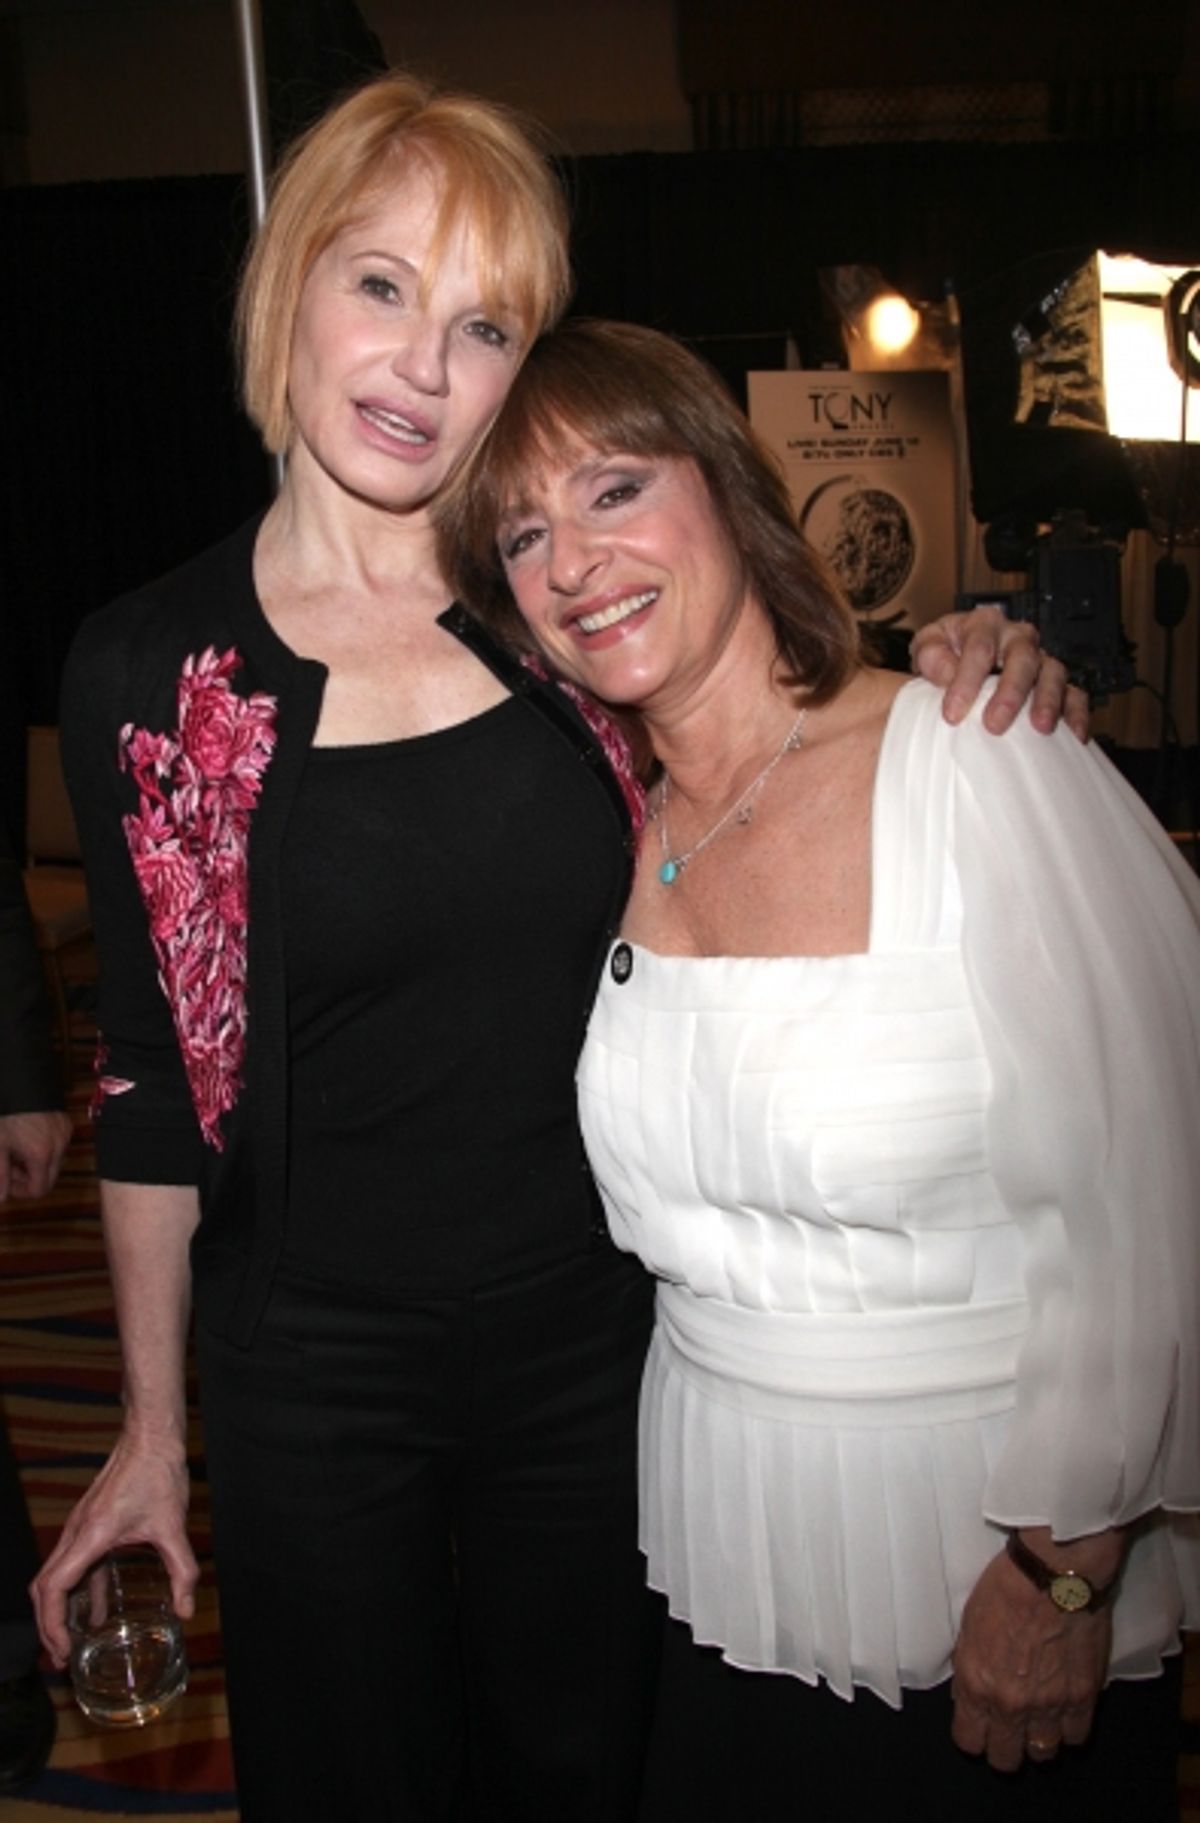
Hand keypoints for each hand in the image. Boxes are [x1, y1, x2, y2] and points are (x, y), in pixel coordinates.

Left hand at [0, 1109, 72, 1202]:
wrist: (21, 1081)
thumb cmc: (8, 1113)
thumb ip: (0, 1174)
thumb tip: (2, 1198)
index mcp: (41, 1155)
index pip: (39, 1190)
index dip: (21, 1191)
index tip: (7, 1181)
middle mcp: (58, 1147)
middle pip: (49, 1178)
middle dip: (29, 1178)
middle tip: (10, 1165)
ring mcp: (65, 1134)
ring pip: (54, 1162)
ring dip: (37, 1163)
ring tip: (17, 1149)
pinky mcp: (66, 1124)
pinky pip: (58, 1146)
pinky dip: (45, 1148)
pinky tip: (29, 1136)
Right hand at [30, 1427, 196, 1665]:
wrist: (149, 1435)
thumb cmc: (157, 1472)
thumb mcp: (172, 1526)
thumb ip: (182, 1570)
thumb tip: (186, 1609)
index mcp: (91, 1534)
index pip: (54, 1587)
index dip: (52, 1623)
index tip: (63, 1649)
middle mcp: (77, 1532)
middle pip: (44, 1587)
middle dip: (48, 1625)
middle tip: (62, 1658)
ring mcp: (80, 1527)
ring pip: (54, 1576)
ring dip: (59, 1610)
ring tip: (72, 1643)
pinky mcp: (90, 1524)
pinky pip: (75, 1564)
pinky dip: (79, 1591)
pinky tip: (96, 1611)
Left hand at [911, 605, 1089, 741]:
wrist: (959, 661)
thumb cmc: (946, 653)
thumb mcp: (928, 646)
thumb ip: (932, 655)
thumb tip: (947, 674)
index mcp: (984, 624)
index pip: (979, 648)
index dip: (966, 681)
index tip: (952, 713)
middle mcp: (1016, 638)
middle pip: (1022, 658)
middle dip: (1010, 693)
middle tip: (994, 724)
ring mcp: (1040, 659)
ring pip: (1053, 673)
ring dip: (1048, 701)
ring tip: (1039, 728)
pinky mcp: (1056, 683)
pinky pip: (1074, 693)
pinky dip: (1076, 713)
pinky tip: (1073, 735)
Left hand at [951, 1528, 1120, 1770]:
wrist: (1053, 1573)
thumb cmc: (1006, 1587)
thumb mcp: (969, 1626)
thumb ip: (970, 1667)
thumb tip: (970, 1692)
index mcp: (976, 1684)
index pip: (969, 1740)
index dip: (973, 1736)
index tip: (979, 1727)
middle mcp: (1011, 1704)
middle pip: (1005, 1758)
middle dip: (1004, 1748)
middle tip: (1009, 1730)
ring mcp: (1049, 1706)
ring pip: (1042, 1754)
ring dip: (1039, 1740)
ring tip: (1039, 1721)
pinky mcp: (1083, 1698)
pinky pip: (1076, 1737)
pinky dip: (1070, 1729)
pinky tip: (1065, 1712)